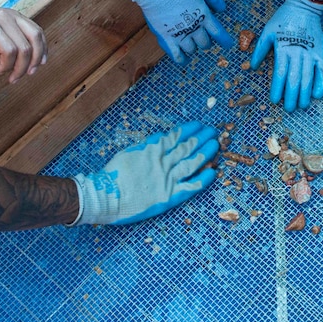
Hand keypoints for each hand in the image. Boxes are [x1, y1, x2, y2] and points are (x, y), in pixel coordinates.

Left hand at [0, 3, 46, 82]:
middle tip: (14, 78)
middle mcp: (3, 17)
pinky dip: (42, 47)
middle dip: (22, 67)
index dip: (7, 66)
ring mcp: (14, 15)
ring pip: (36, 37)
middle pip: (25, 46)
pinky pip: (38, 31)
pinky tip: (40, 60)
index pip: (8, 49)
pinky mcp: (20, 16)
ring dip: (37, 57)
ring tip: (31, 72)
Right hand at [71, 122, 219, 224]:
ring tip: (216, 145)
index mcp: (152, 150)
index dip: (189, 130)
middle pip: (187, 147)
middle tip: (212, 132)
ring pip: (192, 162)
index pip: (176, 136)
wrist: (106, 196)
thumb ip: (146, 146)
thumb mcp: (129, 152)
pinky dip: (202, 179)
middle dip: (201, 138)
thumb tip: (160, 139)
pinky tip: (213, 172)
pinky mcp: (169, 196)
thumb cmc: (113, 175)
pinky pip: (190, 186)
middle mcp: (163, 162)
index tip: (199, 125)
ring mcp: (168, 179)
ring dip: (205, 153)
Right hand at [116, 0, 233, 63]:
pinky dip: (182, 59)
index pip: (219, 33)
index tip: (229, 45)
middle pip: (205, 44)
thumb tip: (222, 9)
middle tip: (201, 35)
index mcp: (204, 15)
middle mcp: (194, 27)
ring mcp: (180, 34)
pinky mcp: (166, 38)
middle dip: (205, 41)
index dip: (225, 41)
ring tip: (189, 40)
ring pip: (192, 50)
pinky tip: (183, 58)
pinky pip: (177, 56)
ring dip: (193, 46)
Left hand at [250, 0, 322, 111]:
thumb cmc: (283, 19)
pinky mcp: (321, 54)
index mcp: (283, 49)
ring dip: (305, 95)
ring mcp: (311, 54)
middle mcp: (298, 53)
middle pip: (295, 80)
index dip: (277, 89)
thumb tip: (252, 67)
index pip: (280, 74)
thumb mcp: (267, 31)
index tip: (274, 100)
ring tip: (302, 106)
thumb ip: (259, 50)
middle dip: (291, 97)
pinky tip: (317, 94)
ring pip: (309, 79)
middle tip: (288, 109)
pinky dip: (322, 84)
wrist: (304, 7)